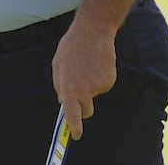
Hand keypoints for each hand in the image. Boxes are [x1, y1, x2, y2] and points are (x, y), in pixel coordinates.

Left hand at [51, 21, 116, 139]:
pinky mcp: (110, 80)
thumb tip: (63, 101)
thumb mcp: (58, 64)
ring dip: (90, 87)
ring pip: (94, 95)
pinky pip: (102, 86)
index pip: (72, 115)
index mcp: (70, 88)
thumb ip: (59, 85)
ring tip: (86, 66)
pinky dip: (99, 79)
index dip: (74, 128)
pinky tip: (96, 64)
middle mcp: (86, 90)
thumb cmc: (72, 46)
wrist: (93, 31)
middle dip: (83, 108)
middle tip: (79, 93)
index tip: (75, 135)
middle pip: (86, 111)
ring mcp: (99, 86)